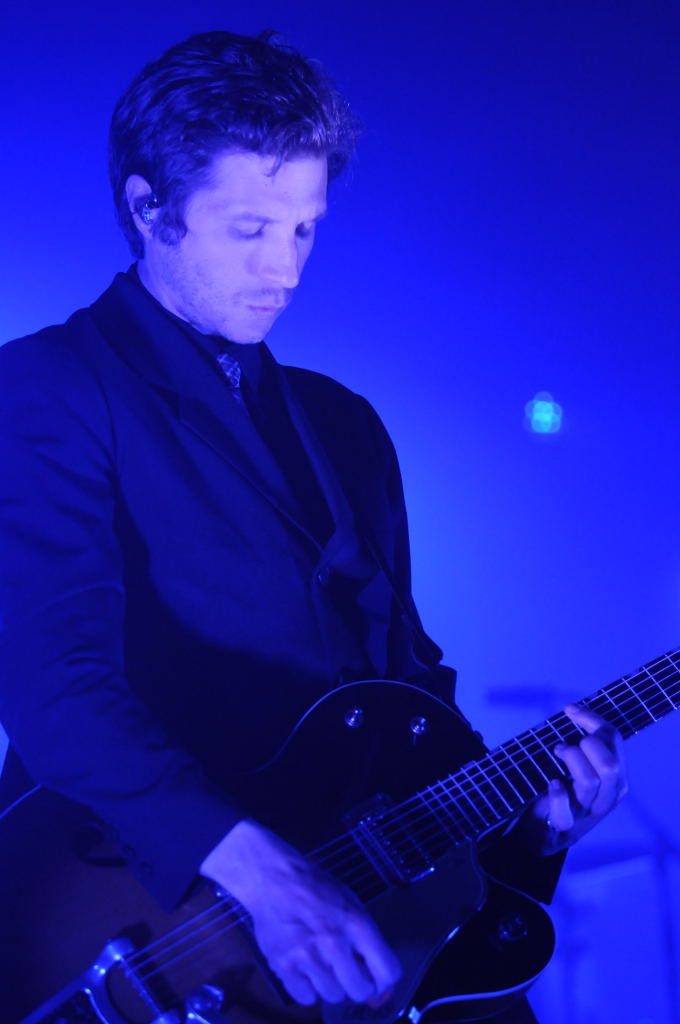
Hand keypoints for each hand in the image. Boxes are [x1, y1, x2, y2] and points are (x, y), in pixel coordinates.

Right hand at [200, 819, 400, 1006]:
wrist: (274, 878)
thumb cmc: (316, 888)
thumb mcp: (351, 902)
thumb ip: (366, 938)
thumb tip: (379, 979)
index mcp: (356, 923)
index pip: (387, 972)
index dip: (384, 979)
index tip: (376, 976)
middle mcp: (333, 943)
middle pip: (360, 991)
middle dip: (357, 983)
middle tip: (347, 970)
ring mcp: (307, 956)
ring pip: (333, 995)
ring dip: (331, 984)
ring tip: (322, 962)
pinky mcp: (283, 966)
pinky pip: (307, 998)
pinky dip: (308, 987)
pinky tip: (305, 967)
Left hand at [530, 703, 627, 852]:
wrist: (549, 832)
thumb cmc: (569, 791)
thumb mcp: (585, 768)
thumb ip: (588, 746)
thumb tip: (574, 710)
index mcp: (618, 779)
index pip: (615, 741)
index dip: (593, 720)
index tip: (570, 709)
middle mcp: (609, 797)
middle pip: (609, 764)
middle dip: (586, 744)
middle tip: (564, 744)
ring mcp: (589, 813)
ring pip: (589, 781)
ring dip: (570, 760)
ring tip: (557, 755)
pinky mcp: (567, 825)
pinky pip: (566, 809)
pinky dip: (558, 794)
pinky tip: (553, 784)